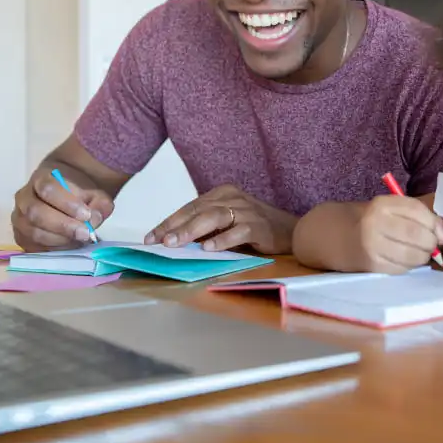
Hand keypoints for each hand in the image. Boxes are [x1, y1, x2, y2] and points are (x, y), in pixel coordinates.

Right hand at [11, 166, 113, 251]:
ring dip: (60, 239)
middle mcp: (24, 198)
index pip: (47, 189)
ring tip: (80, 239)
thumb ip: (98, 203)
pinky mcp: (21, 237)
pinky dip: (54, 248)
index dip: (67, 203)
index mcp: (40, 178)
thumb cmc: (79, 193)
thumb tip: (94, 220)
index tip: (86, 214)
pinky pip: (34, 246)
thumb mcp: (94, 192)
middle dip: (63, 225)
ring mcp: (19, 218)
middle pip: (36, 212)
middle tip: (85, 233)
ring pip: (34, 232)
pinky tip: (70, 244)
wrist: (65, 196)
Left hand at [146, 184, 297, 253]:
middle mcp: (232, 198)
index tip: (150, 238)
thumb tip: (172, 240)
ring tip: (175, 243)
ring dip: (192, 231)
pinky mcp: (260, 225)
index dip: (169, 222)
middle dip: (175, 226)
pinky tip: (209, 248)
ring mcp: (247, 210)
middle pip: (198, 210)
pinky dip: (223, 240)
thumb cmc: (255, 227)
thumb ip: (205, 228)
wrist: (292, 231)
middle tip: (158, 241)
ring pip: (214, 218)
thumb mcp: (227, 223)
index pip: (189, 207)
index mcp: (222, 194)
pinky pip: (239, 231)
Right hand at [352, 195, 442, 273]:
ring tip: (420, 254)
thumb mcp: (394, 210)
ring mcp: (373, 245)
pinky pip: (402, 268)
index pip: (416, 210)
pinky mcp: (373, 265)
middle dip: (431, 243)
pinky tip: (407, 260)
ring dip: (423, 257)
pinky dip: (410, 266)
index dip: (433, 223)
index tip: (439, 233)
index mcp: (383, 204)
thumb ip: (422, 216)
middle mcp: (376, 222)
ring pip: (411, 254)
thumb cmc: (376, 221)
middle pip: (416, 234)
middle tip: (431, 245)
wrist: (343, 237)